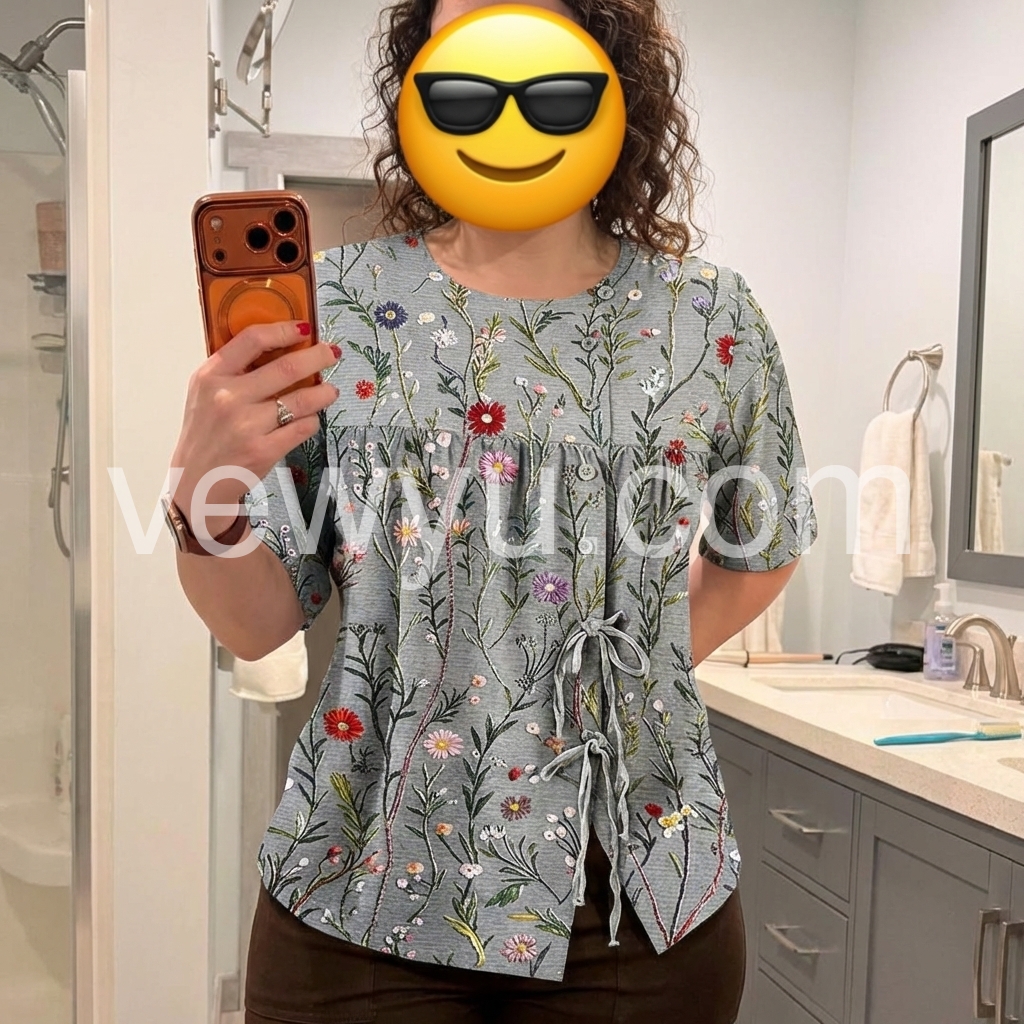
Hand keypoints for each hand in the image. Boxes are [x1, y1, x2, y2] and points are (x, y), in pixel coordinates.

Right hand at [169, 320, 340, 533]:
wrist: (197, 481)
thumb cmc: (206, 432)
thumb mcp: (205, 392)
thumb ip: (233, 369)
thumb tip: (280, 345)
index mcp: (211, 375)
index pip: (252, 339)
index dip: (284, 330)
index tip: (304, 328)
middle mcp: (228, 397)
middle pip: (287, 367)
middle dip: (318, 357)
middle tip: (332, 354)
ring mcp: (247, 425)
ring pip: (302, 399)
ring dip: (324, 393)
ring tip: (330, 391)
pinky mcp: (264, 450)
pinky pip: (303, 427)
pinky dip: (312, 420)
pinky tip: (310, 418)